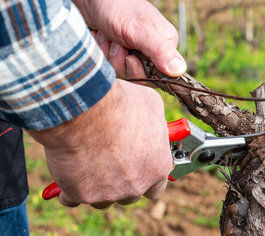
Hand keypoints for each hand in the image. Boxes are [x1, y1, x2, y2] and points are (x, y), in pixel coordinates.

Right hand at [28, 80, 171, 207]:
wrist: (84, 109)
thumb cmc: (120, 104)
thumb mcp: (151, 106)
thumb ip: (154, 125)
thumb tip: (151, 125)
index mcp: (158, 167)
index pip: (156, 188)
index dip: (146, 177)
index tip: (138, 169)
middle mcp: (135, 185)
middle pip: (130, 194)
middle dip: (122, 181)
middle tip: (111, 160)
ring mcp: (107, 193)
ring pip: (102, 198)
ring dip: (97, 185)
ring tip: (89, 160)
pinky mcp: (79, 194)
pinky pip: (73, 198)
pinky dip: (69, 188)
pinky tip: (69, 172)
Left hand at [60, 0, 185, 77]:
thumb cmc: (117, 6)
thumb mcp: (139, 30)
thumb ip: (160, 51)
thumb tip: (180, 70)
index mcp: (167, 44)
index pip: (159, 76)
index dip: (140, 70)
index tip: (129, 56)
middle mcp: (154, 49)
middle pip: (139, 75)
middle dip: (122, 60)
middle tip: (117, 40)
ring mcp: (136, 50)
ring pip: (122, 71)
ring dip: (109, 53)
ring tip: (107, 34)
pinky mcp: (120, 51)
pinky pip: (111, 65)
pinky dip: (102, 51)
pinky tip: (101, 36)